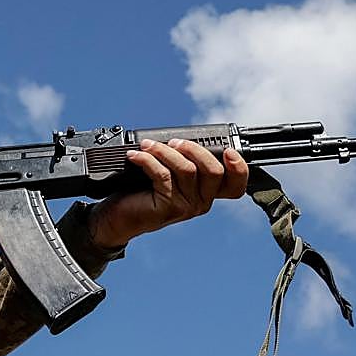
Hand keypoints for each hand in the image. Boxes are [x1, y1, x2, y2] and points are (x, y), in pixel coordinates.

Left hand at [88, 140, 248, 248]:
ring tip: (147, 146)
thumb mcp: (168, 174)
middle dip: (195, 149)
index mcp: (206, 193)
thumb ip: (183, 161)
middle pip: (214, 172)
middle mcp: (201, 202)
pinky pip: (163, 176)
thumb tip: (183, 138)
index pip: (235, 185)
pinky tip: (135, 156)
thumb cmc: (140, 193)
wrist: (116, 218)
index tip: (228, 150)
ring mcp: (186, 207)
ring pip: (187, 170)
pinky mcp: (167, 208)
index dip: (239, 168)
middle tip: (173, 142)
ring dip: (166, 152)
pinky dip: (148, 160)